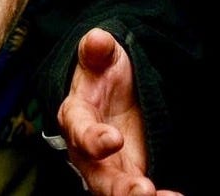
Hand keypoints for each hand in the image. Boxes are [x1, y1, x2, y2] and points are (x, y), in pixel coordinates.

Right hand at [56, 27, 182, 195]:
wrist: (112, 88)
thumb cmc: (102, 72)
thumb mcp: (100, 55)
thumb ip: (96, 49)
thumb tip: (97, 39)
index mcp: (76, 117)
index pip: (79, 131)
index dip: (93, 138)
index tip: (114, 138)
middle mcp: (88, 152)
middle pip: (99, 177)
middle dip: (120, 189)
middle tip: (142, 191)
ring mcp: (109, 168)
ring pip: (118, 192)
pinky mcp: (130, 176)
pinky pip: (140, 192)